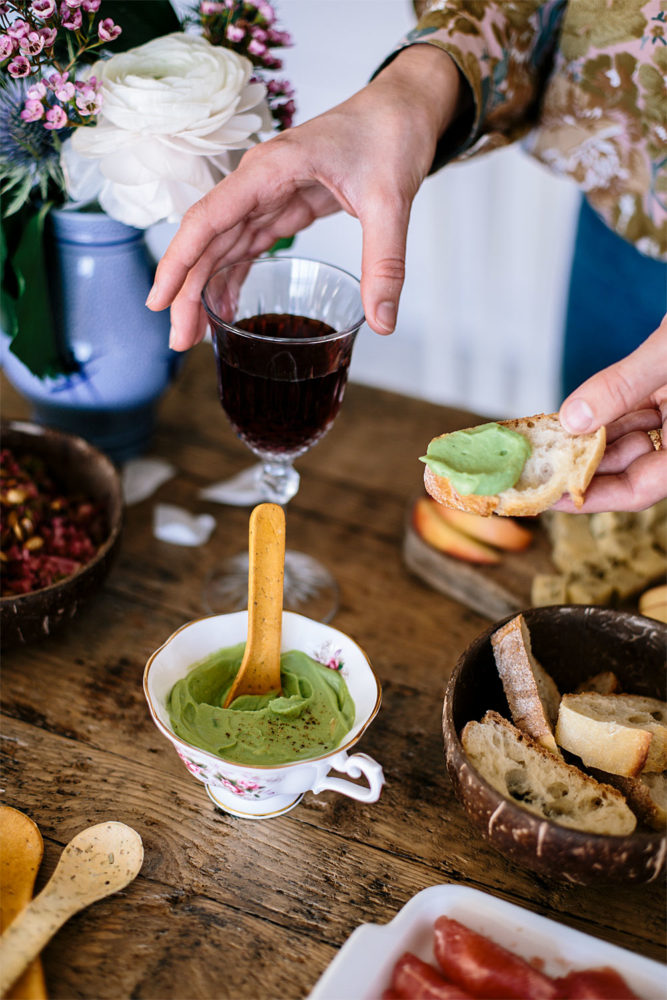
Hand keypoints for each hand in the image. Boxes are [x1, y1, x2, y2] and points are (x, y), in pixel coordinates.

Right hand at [146, 44, 463, 348]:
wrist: (405, 109)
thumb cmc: (391, 135)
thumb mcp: (391, 200)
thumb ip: (385, 262)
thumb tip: (383, 322)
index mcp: (270, 170)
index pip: (207, 220)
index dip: (177, 263)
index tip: (158, 302)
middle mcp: (258, 182)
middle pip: (207, 241)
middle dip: (188, 291)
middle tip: (181, 342)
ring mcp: (268, 194)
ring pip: (222, 246)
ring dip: (205, 289)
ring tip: (195, 336)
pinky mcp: (283, 206)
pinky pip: (246, 245)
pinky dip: (233, 277)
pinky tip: (225, 310)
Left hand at [555, 316, 666, 511]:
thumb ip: (624, 384)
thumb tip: (573, 419)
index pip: (638, 490)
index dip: (590, 498)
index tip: (545, 496)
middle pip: (626, 469)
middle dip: (577, 468)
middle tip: (529, 468)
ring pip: (625, 442)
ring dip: (584, 442)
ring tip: (539, 444)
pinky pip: (631, 414)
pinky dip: (600, 415)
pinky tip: (567, 417)